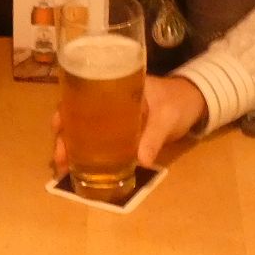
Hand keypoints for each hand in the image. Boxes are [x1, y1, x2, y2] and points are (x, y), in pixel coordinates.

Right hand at [51, 73, 206, 175]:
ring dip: (71, 146)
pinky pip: (98, 140)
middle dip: (63, 135)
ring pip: (83, 129)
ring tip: (63, 167)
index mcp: (116, 86)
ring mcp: (112, 116)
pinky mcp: (120, 131)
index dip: (65, 110)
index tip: (57, 126)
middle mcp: (107, 99)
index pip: (81, 93)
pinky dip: (86, 152)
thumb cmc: (179, 101)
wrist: (196, 102)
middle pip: (76, 114)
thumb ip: (154, 136)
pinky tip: (78, 168)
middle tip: (59, 156)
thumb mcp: (168, 117)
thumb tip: (139, 161)